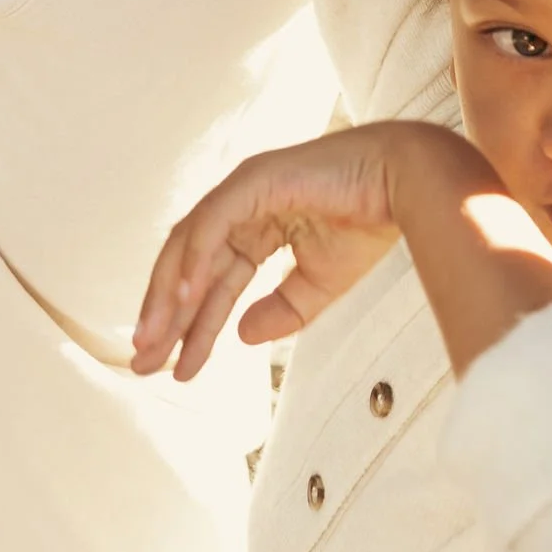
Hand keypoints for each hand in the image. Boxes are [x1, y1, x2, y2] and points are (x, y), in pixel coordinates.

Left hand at [135, 119, 512, 380]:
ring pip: (189, 247)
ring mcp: (242, 190)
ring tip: (154, 343)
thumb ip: (280, 312)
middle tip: (144, 364)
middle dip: (167, 318)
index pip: (212, 283)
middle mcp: (240, 208)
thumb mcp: (318, 285)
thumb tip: (241, 336)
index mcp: (255, 228)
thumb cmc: (368, 223)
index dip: (192, 328)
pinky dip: (194, 260)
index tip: (175, 370)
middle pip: (189, 268)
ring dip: (168, 297)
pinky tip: (184, 300)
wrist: (406, 186)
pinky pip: (212, 224)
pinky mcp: (253, 181)